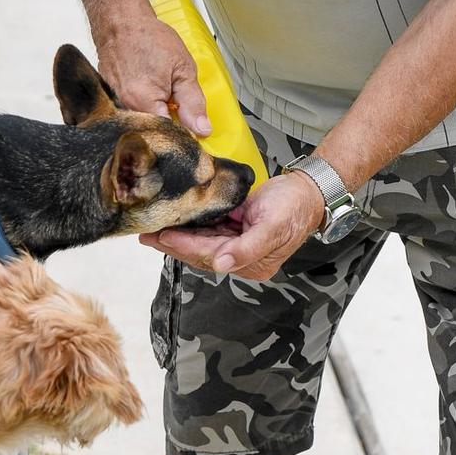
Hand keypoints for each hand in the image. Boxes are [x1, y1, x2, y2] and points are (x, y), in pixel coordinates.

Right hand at [96, 16, 210, 134]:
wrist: (120, 21)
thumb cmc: (148, 37)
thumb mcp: (183, 68)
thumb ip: (193, 103)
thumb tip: (201, 129)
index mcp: (143, 102)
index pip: (167, 136)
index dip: (182, 135)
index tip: (192, 131)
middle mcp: (124, 107)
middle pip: (152, 133)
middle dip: (167, 126)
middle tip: (175, 108)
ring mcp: (112, 104)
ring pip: (140, 124)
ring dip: (154, 116)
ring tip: (160, 96)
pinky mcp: (107, 100)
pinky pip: (128, 114)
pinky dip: (141, 108)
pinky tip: (147, 93)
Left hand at [139, 171, 324, 281]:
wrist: (308, 189)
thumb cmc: (295, 206)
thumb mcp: (272, 226)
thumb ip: (246, 248)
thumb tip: (223, 265)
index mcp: (252, 263)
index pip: (210, 256)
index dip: (185, 247)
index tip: (163, 237)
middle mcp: (241, 258)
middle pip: (200, 253)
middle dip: (173, 244)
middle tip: (146, 235)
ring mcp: (237, 244)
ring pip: (200, 242)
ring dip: (177, 236)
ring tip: (152, 229)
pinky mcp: (234, 229)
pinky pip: (207, 230)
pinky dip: (190, 226)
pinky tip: (175, 221)